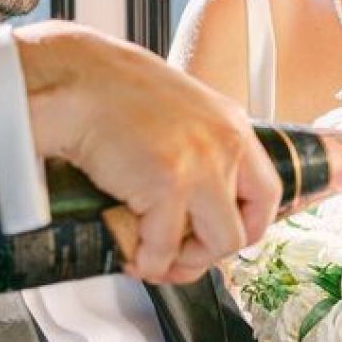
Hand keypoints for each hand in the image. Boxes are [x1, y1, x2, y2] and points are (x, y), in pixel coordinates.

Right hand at [14, 21, 280, 283]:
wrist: (74, 79)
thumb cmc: (108, 91)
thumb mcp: (174, 110)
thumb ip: (194, 146)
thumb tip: (190, 201)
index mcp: (230, 124)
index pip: (267, 193)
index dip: (247, 227)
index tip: (222, 239)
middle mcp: (225, 144)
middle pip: (244, 228)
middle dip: (206, 254)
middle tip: (176, 257)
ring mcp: (201, 165)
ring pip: (215, 245)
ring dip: (180, 262)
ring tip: (152, 257)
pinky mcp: (168, 184)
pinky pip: (164, 248)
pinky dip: (145, 261)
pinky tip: (128, 252)